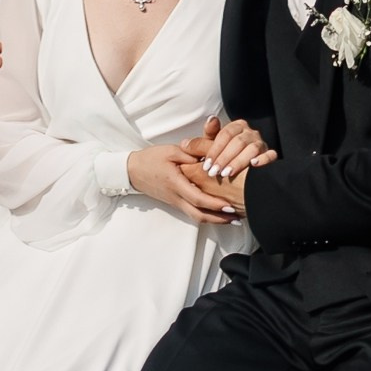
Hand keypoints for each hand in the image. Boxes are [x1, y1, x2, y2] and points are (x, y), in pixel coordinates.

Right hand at [126, 141, 242, 225]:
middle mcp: (176, 197)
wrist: (133, 171)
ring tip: (232, 218)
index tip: (230, 205)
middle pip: (199, 215)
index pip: (198, 198)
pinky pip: (193, 213)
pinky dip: (207, 215)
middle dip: (220, 219)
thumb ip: (192, 153)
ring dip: (215, 219)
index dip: (215, 204)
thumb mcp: (172, 151)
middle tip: (237, 218)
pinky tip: (218, 213)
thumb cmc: (152, 159)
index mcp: (175, 184)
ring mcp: (175, 203)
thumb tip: (211, 157)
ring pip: (197, 216)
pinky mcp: (175, 203)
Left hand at [192, 110, 277, 184]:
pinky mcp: (271, 156)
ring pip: (252, 148)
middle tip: (214, 173)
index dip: (214, 149)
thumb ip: (201, 146)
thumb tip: (183, 144)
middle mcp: (250, 133)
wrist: (247, 180)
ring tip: (227, 174)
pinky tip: (253, 166)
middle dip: (224, 158)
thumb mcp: (213, 153)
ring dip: (239, 161)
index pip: (225, 134)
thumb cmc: (227, 160)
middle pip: (238, 141)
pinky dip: (263, 159)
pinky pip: (270, 155)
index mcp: (237, 127)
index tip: (205, 165)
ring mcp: (262, 144)